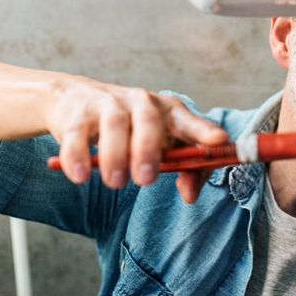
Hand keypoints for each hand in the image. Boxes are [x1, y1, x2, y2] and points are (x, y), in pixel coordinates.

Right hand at [45, 75, 227, 202]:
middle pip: (149, 120)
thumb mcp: (161, 144)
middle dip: (149, 149)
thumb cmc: (132, 128)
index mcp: (168, 110)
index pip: (188, 119)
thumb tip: (190, 195)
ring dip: (116, 155)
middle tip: (146, 179)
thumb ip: (184, 168)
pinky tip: (80, 176)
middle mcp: (141, 102)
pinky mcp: (78, 114)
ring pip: (115, 125)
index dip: (204, 130)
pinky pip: (78, 134)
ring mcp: (108, 104)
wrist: (76, 100)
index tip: (219, 141)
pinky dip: (78, 156)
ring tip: (116, 182)